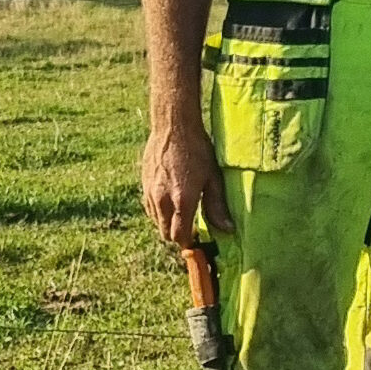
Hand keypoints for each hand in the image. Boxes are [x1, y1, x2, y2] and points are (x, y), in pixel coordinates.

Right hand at [142, 117, 232, 247]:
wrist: (173, 127)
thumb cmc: (198, 150)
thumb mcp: (213, 177)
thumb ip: (217, 206)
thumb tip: (227, 229)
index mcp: (182, 200)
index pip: (180, 236)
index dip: (188, 242)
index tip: (197, 240)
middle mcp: (162, 200)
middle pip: (165, 233)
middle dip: (177, 235)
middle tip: (191, 227)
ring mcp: (150, 193)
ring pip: (156, 222)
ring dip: (167, 223)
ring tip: (182, 213)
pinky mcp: (143, 186)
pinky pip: (149, 209)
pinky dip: (159, 212)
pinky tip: (170, 201)